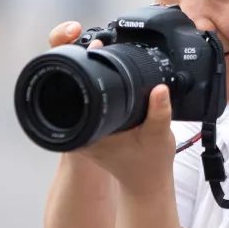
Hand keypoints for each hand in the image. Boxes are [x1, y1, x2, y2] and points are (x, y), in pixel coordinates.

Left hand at [46, 21, 176, 193]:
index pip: (70, 95)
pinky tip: (106, 70)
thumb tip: (161, 89)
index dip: (79, 65)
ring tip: (101, 50)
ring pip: (74, 92)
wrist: (147, 184)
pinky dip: (94, 83)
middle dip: (81, 62)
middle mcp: (79, 132)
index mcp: (88, 134)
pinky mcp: (91, 127)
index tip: (94, 46)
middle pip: (67, 89)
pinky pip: (86, 99)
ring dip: (87, 71)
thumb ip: (161, 114)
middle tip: (98, 42)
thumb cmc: (150, 165)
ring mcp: (82, 130)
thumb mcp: (159, 137)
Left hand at [80, 83, 175, 195]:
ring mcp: (87, 142)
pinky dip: (106, 114)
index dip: (99, 86)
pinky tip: (120, 113)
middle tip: (122, 89)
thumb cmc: (153, 164)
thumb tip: (160, 89)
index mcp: (95, 135)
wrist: (149, 185)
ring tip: (122, 102)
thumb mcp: (159, 135)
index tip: (114, 81)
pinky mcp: (94, 143)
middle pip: (83, 103)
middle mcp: (85, 139)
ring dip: (103, 103)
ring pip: (89, 112)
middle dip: (102, 92)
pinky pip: (95, 121)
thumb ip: (160, 112)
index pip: (85, 102)